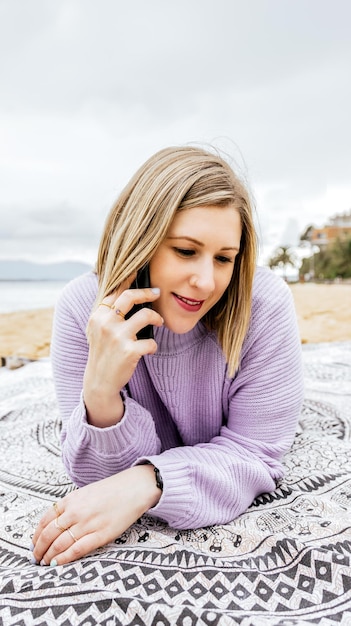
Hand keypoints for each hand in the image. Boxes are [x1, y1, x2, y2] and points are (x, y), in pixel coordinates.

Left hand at [31, 465, 160, 565]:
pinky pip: (77, 549)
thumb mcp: (85, 493)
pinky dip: (64, 558)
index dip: (36, 535)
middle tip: (36, 558)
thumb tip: (54, 525)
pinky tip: (57, 563)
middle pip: (49, 534)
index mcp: (71, 499)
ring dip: (49, 556)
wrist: (133, 489)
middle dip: (39, 549)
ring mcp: (88, 523)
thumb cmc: (110, 491)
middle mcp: (76, 511)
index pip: (45, 520)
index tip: (34, 544)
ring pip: (60, 544)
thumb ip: (70, 507)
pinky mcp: (101, 535)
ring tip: (45, 563)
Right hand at [83, 285, 162, 425]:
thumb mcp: (98, 330)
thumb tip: (129, 292)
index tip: (139, 270)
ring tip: (159, 322)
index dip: (128, 279)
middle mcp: (106, 323)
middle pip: (130, 296)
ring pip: (146, 315)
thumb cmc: (103, 353)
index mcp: (98, 316)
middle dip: (147, 292)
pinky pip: (151, 342)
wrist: (99, 381)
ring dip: (157, 318)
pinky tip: (149, 350)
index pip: (115, 291)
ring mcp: (117, 337)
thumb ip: (108, 313)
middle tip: (157, 292)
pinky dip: (153, 346)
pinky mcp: (129, 351)